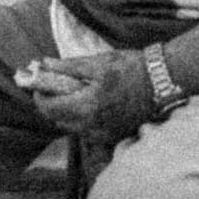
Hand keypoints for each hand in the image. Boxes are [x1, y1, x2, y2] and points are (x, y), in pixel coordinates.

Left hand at [15, 51, 156, 149]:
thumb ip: (68, 66)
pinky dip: (81, 119)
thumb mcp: (98, 62)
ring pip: (72, 127)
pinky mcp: (112, 136)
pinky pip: (87, 131)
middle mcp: (92, 125)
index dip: (38, 96)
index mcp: (86, 105)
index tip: (37, 84)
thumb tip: (43, 64)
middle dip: (50, 105)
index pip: (49, 108)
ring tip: (70, 94)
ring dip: (65, 113)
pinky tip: (88, 104)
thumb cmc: (130, 68)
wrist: (161, 82)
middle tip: (51, 88)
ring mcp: (103, 133)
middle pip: (57, 120)